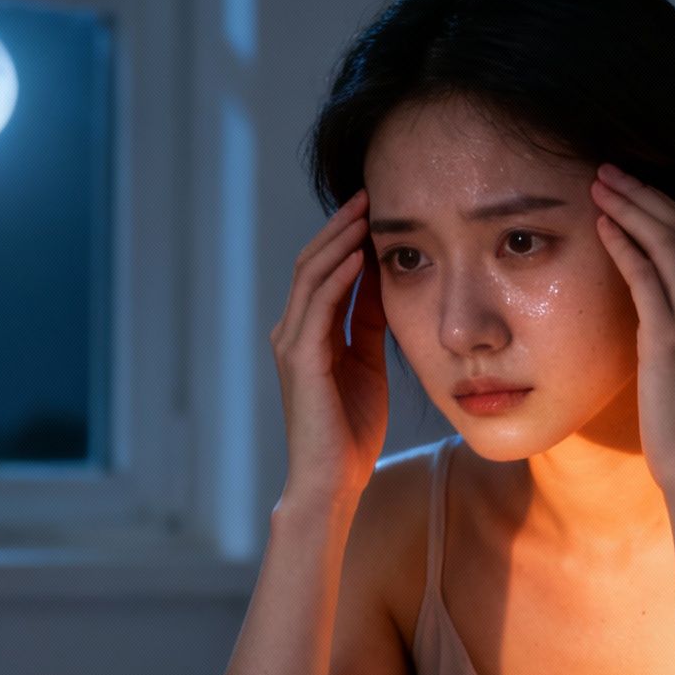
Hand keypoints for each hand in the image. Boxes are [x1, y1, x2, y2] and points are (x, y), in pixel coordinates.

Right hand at [269, 189, 389, 509]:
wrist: (332, 481)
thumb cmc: (350, 431)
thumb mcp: (367, 363)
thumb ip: (368, 323)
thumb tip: (382, 279)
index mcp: (308, 333)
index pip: (323, 271)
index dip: (345, 237)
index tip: (375, 208)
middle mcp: (292, 332)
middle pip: (312, 263)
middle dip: (340, 226)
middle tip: (369, 193)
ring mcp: (292, 344)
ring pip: (311, 276)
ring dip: (339, 240)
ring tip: (365, 211)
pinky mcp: (300, 360)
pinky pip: (318, 307)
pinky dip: (338, 278)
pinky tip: (360, 256)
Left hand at [590, 163, 674, 501]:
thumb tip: (656, 302)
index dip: (664, 204)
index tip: (632, 186)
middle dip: (643, 192)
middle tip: (607, 171)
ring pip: (666, 241)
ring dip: (628, 207)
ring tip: (598, 186)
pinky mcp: (672, 337)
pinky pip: (645, 275)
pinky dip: (622, 244)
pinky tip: (601, 227)